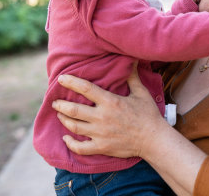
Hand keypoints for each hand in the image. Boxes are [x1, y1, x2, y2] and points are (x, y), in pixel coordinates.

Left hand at [51, 62, 167, 158]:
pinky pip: (80, 147)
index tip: (61, 79)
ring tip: (60, 114)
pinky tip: (66, 138)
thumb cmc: (148, 114)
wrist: (153, 139)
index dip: (71, 82)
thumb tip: (132, 59)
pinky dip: (70, 143)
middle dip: (60, 105)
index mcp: (110, 102)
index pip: (86, 89)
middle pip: (73, 110)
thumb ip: (132, 77)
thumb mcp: (141, 92)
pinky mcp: (101, 147)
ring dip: (63, 119)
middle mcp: (102, 117)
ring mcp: (100, 134)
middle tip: (55, 102)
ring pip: (74, 126)